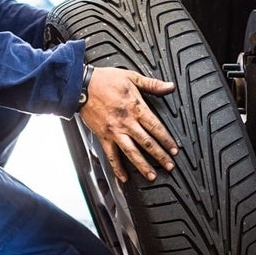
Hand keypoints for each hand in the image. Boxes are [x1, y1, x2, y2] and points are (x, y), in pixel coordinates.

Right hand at [78, 66, 178, 182]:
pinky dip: (117, 168)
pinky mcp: (103, 136)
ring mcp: (114, 131)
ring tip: (151, 176)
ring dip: (142, 166)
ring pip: (131, 152)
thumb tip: (169, 86)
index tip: (174, 149)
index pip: (156, 127)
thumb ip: (152, 84)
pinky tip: (123, 177)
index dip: (167, 140)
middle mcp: (126, 122)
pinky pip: (111, 155)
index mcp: (136, 108)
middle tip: (169, 166)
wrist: (81, 86)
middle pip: (147, 143)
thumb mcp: (131, 77)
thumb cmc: (104, 80)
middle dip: (160, 156)